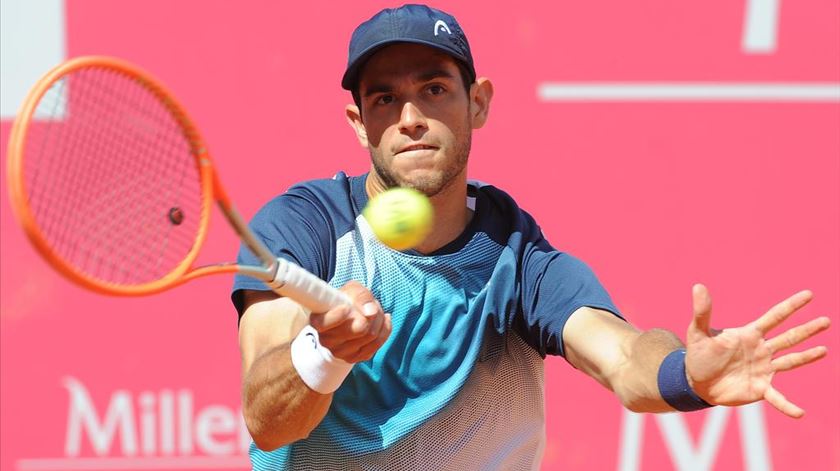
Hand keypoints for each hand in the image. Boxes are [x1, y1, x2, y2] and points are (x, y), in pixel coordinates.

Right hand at [308, 281, 391, 363]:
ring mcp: (340, 352)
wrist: (346, 319)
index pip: (325, 323)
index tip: (346, 307)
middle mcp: (326, 340)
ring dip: (379, 319)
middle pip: (359, 328)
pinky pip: (378, 343)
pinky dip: (384, 329)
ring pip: (372, 336)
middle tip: (369, 305)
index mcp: (318, 321)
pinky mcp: (354, 358)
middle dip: (372, 312)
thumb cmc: (346, 301)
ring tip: (373, 312)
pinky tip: (379, 321)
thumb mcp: (351, 289)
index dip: (339, 315)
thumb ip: (361, 295)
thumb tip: (371, 312)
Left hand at [685, 284, 829, 417]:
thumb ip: (702, 311)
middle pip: (789, 337)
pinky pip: (777, 398)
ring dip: (807, 357)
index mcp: (750, 334)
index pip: (774, 317)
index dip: (791, 306)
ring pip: (790, 361)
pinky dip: (788, 405)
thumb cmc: (700, 354)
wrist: (696, 382)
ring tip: (824, 350)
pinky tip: (799, 413)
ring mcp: (764, 369)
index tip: (809, 295)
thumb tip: (698, 286)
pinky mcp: (760, 389)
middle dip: (807, 329)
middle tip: (826, 321)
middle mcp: (762, 350)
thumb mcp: (697, 332)